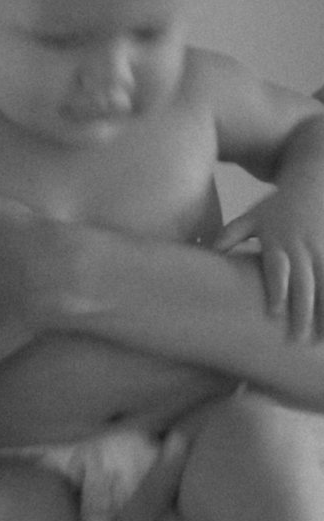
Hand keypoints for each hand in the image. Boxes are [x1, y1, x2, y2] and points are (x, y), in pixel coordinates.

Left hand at [219, 185, 323, 339]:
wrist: (315, 181)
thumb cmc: (277, 205)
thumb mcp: (251, 217)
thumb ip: (230, 235)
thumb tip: (208, 252)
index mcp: (279, 243)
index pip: (277, 270)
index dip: (278, 290)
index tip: (276, 313)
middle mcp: (302, 249)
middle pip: (304, 284)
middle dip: (303, 313)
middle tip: (298, 340)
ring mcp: (323, 250)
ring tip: (323, 340)